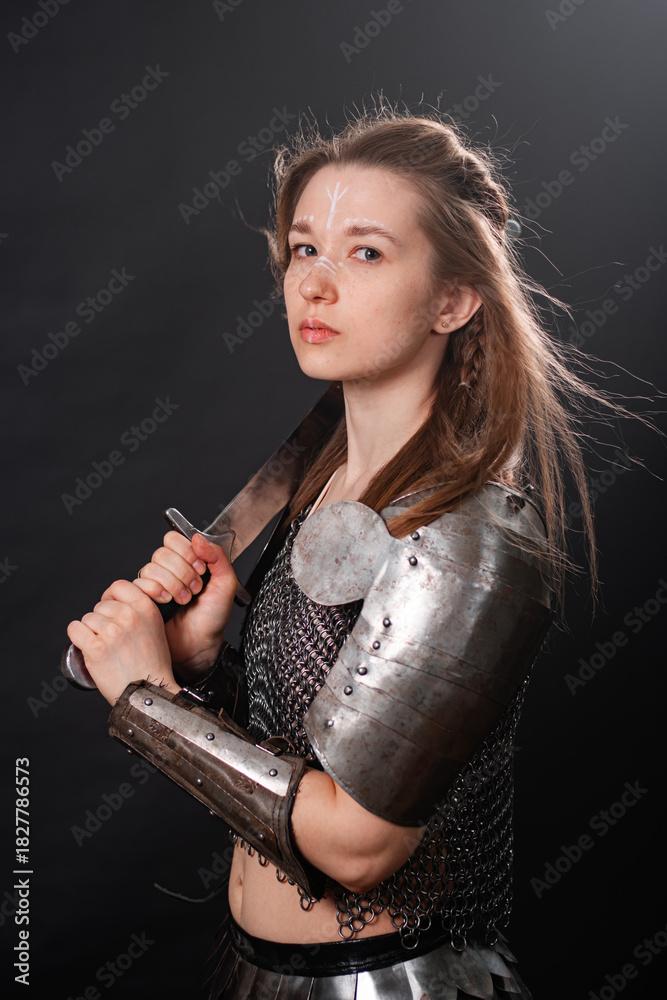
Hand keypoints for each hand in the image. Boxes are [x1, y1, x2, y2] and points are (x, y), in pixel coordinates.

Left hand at [66, 580, 176, 705]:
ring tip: (104, 647)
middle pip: (100, 605)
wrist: (149, 692)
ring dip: (90, 632)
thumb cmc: (152, 664)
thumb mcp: (155, 627)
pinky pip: (75, 630)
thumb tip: (116, 601)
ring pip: (87, 619)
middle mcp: (129, 616)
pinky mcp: (96, 649)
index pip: (118, 586)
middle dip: (101, 620)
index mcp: (145, 608)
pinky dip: (77, 638)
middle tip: (110, 638)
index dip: (111, 597)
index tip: (110, 610)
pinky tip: (86, 646)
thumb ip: (140, 610)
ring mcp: (112, 632)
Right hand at [132, 532, 238, 680]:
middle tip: (194, 589)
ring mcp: (151, 585)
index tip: (201, 569)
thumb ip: (218, 557)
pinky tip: (166, 603)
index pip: (174, 539)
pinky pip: (137, 584)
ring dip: (171, 585)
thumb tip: (197, 537)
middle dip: (183, 572)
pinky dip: (155, 592)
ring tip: (183, 600)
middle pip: (161, 553)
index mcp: (184, 561)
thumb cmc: (212, 617)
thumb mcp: (225, 584)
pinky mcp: (139, 600)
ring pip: (150, 568)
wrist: (200, 645)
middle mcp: (165, 570)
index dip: (187, 552)